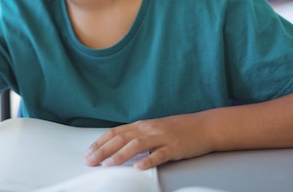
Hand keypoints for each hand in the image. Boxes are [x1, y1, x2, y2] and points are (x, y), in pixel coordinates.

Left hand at [84, 114, 210, 169]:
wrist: (204, 126)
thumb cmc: (179, 130)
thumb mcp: (155, 130)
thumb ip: (138, 137)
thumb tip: (119, 147)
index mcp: (142, 125)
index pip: (116, 132)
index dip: (101, 142)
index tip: (88, 152)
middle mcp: (149, 129)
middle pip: (121, 138)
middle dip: (103, 150)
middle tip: (90, 161)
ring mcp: (161, 137)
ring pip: (136, 145)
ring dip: (120, 155)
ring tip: (108, 165)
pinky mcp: (174, 147)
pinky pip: (159, 154)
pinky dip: (148, 160)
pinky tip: (138, 167)